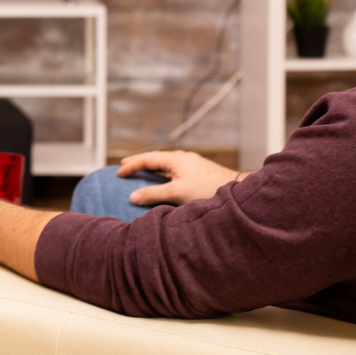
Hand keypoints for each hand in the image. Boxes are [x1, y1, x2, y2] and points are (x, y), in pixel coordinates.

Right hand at [116, 150, 237, 206]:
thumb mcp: (177, 193)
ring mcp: (191, 164)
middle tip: (124, 165)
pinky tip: (164, 179)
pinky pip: (174, 169)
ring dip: (151, 167)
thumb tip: (133, 196)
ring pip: (165, 164)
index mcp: (175, 159)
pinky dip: (162, 173)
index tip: (118, 172)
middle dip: (139, 162)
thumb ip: (154, 194)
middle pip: (155, 158)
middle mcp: (183, 158)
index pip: (147, 158)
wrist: (237, 191)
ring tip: (141, 172)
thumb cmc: (207, 190)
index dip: (131, 165)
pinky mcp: (198, 172)